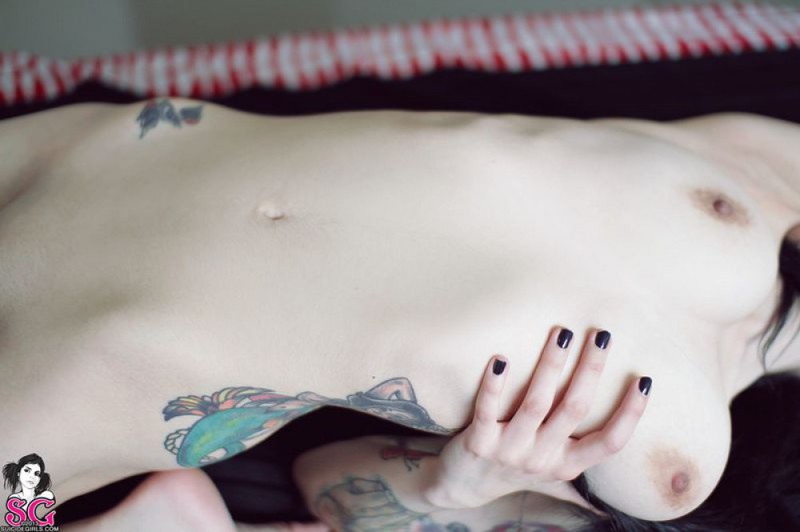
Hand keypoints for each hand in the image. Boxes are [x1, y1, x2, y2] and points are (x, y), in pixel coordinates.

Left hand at [423, 328, 651, 509]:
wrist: (461, 487)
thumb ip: (581, 457)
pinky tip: (501, 358)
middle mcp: (541, 459)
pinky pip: (487, 410)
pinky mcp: (478, 443)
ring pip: (536, 404)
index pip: (610, 443)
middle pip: (574, 410)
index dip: (630, 414)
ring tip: (562, 333)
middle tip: (602, 335)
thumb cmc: (513, 469)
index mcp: (566, 464)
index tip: (644, 380)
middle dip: (591, 370)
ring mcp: (509, 451)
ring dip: (550, 366)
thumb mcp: (552, 473)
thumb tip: (622, 449)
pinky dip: (494, 385)